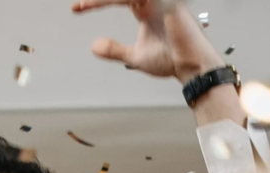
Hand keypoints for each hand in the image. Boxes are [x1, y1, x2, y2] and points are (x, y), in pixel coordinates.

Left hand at [76, 0, 225, 81]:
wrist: (193, 68)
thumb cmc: (173, 61)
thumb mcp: (136, 56)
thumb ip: (115, 49)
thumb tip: (93, 46)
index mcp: (147, 8)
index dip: (96, 2)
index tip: (76, 9)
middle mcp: (153, 0)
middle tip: (79, 5)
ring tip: (85, 4)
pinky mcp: (166, 2)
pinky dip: (113, 0)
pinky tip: (97, 3)